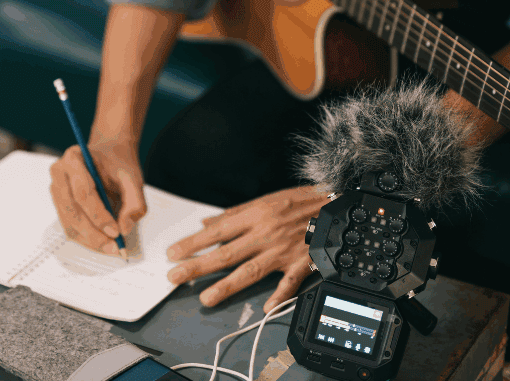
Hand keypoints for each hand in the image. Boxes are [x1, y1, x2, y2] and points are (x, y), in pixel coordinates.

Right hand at [49, 140, 146, 255]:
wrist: (109, 154)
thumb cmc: (118, 163)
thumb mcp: (134, 177)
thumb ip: (135, 201)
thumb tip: (124, 228)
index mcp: (74, 158)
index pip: (82, 192)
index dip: (98, 215)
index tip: (115, 231)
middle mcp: (59, 174)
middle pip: (71, 210)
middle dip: (93, 233)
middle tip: (113, 247)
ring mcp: (56, 190)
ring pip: (69, 222)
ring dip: (89, 239)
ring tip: (110, 247)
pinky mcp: (60, 204)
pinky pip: (70, 226)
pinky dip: (86, 238)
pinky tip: (102, 242)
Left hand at [165, 186, 328, 313]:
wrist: (336, 205)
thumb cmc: (301, 201)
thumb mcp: (267, 200)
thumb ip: (235, 214)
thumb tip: (208, 222)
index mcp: (256, 215)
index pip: (217, 232)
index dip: (193, 243)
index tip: (173, 253)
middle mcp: (266, 233)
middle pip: (227, 254)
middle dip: (198, 266)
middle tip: (175, 277)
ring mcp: (283, 250)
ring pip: (251, 271)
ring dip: (227, 286)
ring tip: (206, 298)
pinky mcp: (302, 263)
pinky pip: (289, 283)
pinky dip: (279, 297)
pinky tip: (265, 309)